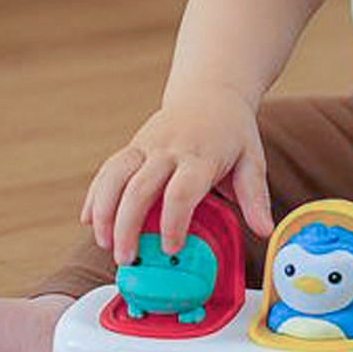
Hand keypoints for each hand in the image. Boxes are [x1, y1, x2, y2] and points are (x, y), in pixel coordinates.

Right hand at [80, 87, 272, 265]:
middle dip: (128, 226)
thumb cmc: (232, 132)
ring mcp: (146, 146)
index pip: (181, 192)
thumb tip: (264, 231)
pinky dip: (95, 195)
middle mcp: (168, 150)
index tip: (170, 249)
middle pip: (139, 188)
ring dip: (104, 212)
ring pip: (115, 176)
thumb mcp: (252, 159)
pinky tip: (88, 220)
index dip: (173, 222)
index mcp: (200, 156)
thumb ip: (255, 196)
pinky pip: (108, 170)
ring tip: (104, 245)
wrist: (210, 92)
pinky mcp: (132, 146)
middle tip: (126, 259)